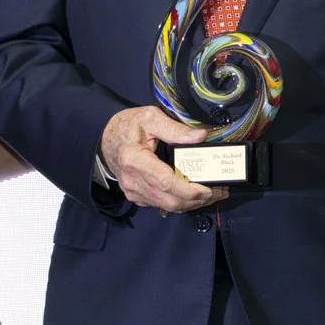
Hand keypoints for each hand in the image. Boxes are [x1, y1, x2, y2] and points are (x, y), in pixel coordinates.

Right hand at [100, 106, 223, 212]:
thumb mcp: (150, 117)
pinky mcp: (136, 196)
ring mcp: (133, 191)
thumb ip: (175, 128)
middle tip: (219, 191)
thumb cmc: (128, 126)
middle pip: (169, 200)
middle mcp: (132, 181)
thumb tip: (200, 137)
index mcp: (134, 160)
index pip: (165, 182)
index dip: (190, 189)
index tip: (210, 188)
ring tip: (212, 194)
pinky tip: (194, 195)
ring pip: (167, 206)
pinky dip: (180, 203)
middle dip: (197, 200)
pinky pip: (161, 205)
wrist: (105, 139)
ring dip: (192, 204)